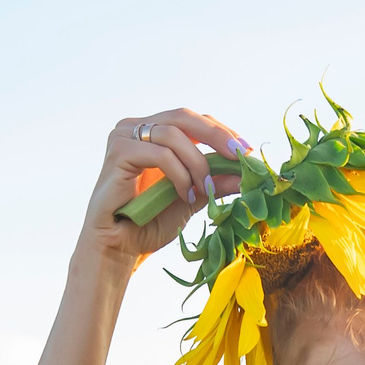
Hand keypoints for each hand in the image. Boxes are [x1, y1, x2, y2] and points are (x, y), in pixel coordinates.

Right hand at [76, 108, 248, 269]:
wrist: (119, 248)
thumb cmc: (149, 224)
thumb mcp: (191, 198)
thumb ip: (213, 181)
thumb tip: (245, 173)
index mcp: (152, 133)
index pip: (192, 120)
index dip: (221, 131)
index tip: (246, 151)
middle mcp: (136, 128)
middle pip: (184, 116)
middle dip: (217, 135)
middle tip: (240, 156)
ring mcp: (124, 137)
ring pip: (174, 134)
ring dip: (197, 163)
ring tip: (204, 189)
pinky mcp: (118, 152)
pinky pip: (160, 154)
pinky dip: (179, 174)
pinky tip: (185, 195)